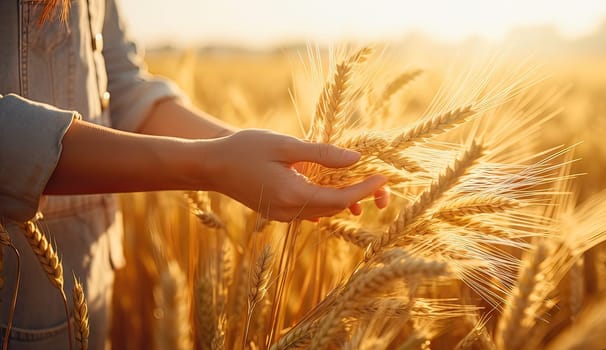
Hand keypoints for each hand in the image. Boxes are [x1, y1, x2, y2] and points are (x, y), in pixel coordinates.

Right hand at [204, 129, 387, 221]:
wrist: (211, 165)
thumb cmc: (245, 148)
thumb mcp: (285, 145)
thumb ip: (321, 154)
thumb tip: (356, 159)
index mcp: (293, 195)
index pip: (340, 198)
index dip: (364, 189)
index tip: (384, 178)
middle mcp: (289, 212)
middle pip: (334, 208)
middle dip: (360, 196)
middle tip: (381, 181)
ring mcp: (282, 216)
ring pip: (323, 211)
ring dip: (343, 199)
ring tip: (363, 184)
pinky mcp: (276, 213)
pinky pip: (309, 211)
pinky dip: (325, 200)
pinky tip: (333, 187)